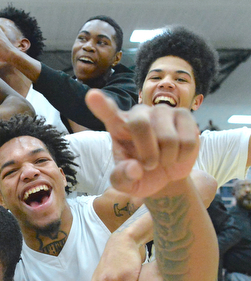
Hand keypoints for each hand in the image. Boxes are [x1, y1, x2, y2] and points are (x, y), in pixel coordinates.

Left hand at [85, 90, 199, 197]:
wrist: (165, 176)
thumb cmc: (140, 175)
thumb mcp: (126, 184)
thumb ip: (122, 178)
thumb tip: (134, 168)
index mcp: (117, 126)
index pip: (107, 112)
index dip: (100, 104)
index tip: (92, 96)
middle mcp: (138, 113)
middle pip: (139, 124)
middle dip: (147, 153)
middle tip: (150, 166)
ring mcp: (161, 111)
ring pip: (167, 138)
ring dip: (166, 158)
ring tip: (163, 159)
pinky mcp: (184, 114)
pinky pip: (187, 141)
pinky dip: (182, 156)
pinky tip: (177, 153)